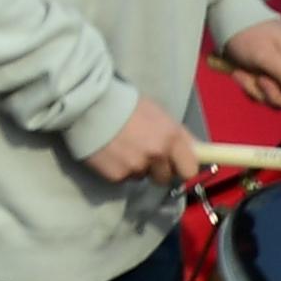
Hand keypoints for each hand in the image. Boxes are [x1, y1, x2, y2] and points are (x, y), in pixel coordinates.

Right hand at [80, 92, 204, 185]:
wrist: (86, 103)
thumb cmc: (124, 102)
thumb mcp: (157, 113)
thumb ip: (176, 135)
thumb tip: (194, 151)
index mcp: (171, 137)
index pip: (190, 169)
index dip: (182, 167)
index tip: (175, 164)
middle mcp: (158, 154)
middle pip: (166, 177)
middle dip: (157, 169)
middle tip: (143, 154)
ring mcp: (136, 166)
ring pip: (142, 176)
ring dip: (135, 167)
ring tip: (120, 148)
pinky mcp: (116, 175)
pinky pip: (123, 177)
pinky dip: (117, 168)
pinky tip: (108, 152)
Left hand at [218, 15, 280, 112]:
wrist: (228, 20)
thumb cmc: (250, 34)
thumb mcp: (266, 54)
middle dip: (278, 97)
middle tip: (262, 80)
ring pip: (280, 100)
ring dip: (259, 92)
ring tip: (243, 73)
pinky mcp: (268, 80)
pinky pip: (264, 96)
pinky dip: (250, 88)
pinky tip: (239, 73)